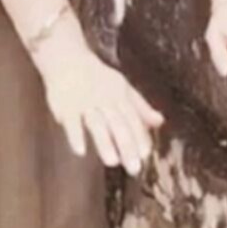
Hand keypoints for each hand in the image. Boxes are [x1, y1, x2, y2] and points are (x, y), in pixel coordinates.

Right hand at [41, 48, 163, 174]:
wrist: (68, 59)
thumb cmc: (98, 78)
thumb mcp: (122, 88)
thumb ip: (140, 107)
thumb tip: (160, 122)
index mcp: (120, 94)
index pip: (132, 117)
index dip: (139, 135)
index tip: (145, 155)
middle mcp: (104, 98)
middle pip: (117, 123)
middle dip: (127, 145)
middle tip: (134, 168)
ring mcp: (85, 102)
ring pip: (96, 123)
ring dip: (104, 142)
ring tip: (112, 162)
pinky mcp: (66, 106)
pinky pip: (71, 122)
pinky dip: (76, 135)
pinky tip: (81, 151)